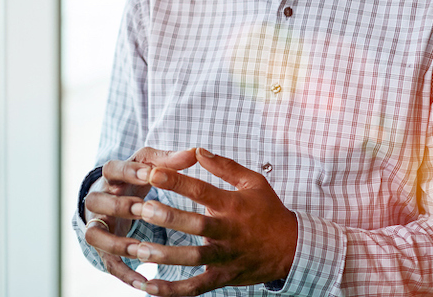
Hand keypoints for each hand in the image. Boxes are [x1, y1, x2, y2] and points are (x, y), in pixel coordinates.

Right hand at [82, 147, 198, 288]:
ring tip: (139, 249)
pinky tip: (144, 281)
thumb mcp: (150, 165)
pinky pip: (108, 263)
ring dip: (115, 242)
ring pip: (94, 235)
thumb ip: (169, 160)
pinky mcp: (104, 248)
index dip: (128, 172)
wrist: (116, 197)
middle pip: (96, 201)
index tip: (149, 175)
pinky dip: (124, 273)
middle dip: (119, 206)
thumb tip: (194, 152)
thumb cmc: (137, 178)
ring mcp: (98, 225)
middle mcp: (98, 199)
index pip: (111, 169)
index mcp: (111, 176)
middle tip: (142, 209)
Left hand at [121, 147, 297, 294]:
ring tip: (139, 249)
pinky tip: (150, 287)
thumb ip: (224, 166)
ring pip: (194, 258)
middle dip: (168, 217)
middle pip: (196, 224)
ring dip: (166, 255)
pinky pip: (197, 286)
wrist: (293, 249)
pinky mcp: (223, 276)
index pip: (201, 190)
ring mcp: (226, 256)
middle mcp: (228, 231)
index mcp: (232, 205)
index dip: (177, 181)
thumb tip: (197, 150)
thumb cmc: (269, 211)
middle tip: (141, 208)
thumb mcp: (253, 182)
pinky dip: (173, 289)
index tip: (152, 172)